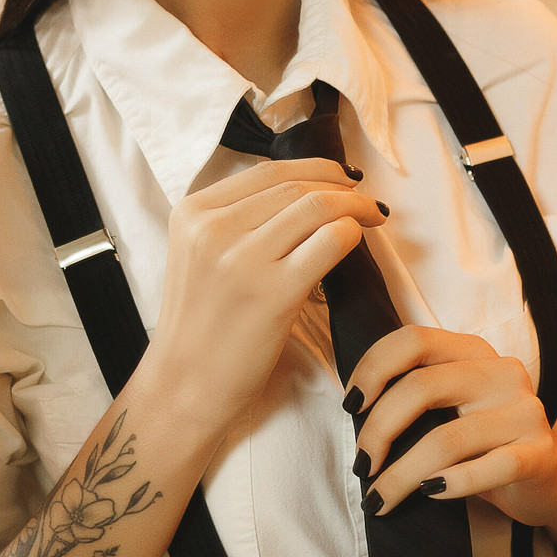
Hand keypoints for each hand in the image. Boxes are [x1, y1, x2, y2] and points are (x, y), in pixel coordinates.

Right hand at [136, 157, 386, 453]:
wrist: (183, 388)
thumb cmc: (201, 328)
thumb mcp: (200, 257)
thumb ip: (237, 221)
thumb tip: (304, 193)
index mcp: (192, 212)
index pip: (267, 171)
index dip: (315, 168)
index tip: (341, 179)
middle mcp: (213, 229)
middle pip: (295, 186)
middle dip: (341, 186)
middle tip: (365, 201)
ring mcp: (242, 259)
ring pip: (318, 206)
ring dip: (356, 207)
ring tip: (373, 217)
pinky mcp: (274, 292)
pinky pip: (331, 241)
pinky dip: (353, 234)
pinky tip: (359, 243)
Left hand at [347, 325, 556, 525]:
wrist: (551, 479)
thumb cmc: (486, 443)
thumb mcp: (453, 407)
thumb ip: (417, 397)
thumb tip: (354, 413)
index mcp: (473, 352)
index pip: (414, 340)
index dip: (373, 368)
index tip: (351, 406)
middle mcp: (502, 372)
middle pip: (422, 387)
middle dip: (378, 431)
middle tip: (362, 466)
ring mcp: (524, 412)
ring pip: (446, 439)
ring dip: (401, 476)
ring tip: (380, 499)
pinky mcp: (539, 454)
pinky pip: (487, 469)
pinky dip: (450, 485)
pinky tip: (429, 494)